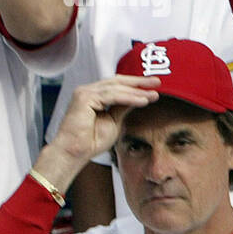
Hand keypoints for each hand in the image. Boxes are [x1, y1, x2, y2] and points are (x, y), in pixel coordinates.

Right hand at [44, 76, 160, 178]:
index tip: (154, 86)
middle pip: (117, 82)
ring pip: (116, 88)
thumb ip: (123, 108)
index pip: (117, 85)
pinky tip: (143, 101)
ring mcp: (85, 92)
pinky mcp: (84, 97)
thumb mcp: (114, 121)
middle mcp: (88, 91)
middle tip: (157, 82)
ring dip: (137, 92)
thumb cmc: (91, 141)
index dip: (136, 84)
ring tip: (153, 95)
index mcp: (94, 96)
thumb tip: (139, 97)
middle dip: (138, 82)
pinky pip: (112, 96)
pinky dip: (129, 98)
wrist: (75, 152)